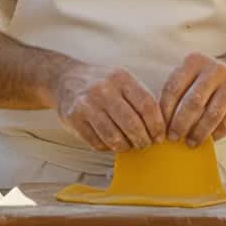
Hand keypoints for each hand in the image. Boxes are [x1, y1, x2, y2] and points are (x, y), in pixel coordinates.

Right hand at [51, 63, 165, 151]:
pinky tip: (110, 141)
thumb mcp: (122, 80)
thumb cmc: (102, 83)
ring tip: (129, 145)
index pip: (146, 105)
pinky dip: (107, 147)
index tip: (160, 136)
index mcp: (121, 78)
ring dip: (126, 146)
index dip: (157, 125)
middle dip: (143, 140)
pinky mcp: (73, 118)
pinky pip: (97, 142)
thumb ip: (139, 98)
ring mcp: (87, 104)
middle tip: (146, 144)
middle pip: (132, 124)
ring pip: (114, 137)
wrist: (65, 78)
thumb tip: (160, 128)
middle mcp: (103, 89)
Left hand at [158, 52, 225, 146]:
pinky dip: (216, 134)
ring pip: (212, 114)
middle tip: (173, 137)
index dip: (165, 110)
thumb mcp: (190, 74)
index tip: (160, 126)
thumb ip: (176, 91)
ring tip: (190, 142)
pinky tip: (208, 139)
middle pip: (193, 102)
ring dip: (199, 132)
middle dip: (180, 124)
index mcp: (194, 62)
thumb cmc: (206, 78)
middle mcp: (214, 70)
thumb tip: (160, 121)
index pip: (174, 88)